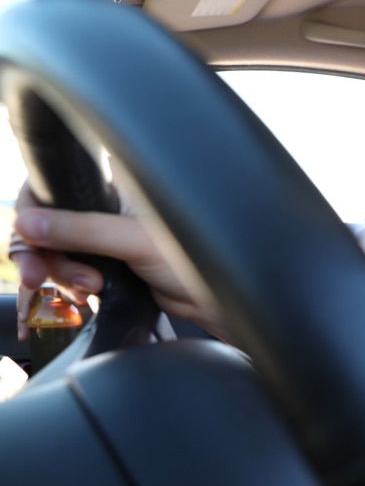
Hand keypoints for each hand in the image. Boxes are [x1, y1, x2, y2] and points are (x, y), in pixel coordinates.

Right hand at [9, 182, 221, 339]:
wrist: (214, 301)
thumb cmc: (196, 261)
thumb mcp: (134, 241)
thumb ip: (82, 231)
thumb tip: (29, 224)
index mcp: (116, 183)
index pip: (53, 184)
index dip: (33, 210)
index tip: (29, 238)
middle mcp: (107, 204)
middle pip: (47, 221)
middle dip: (41, 252)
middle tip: (38, 276)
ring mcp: (106, 235)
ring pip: (57, 250)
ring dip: (62, 272)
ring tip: (91, 286)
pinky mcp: (109, 263)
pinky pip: (72, 270)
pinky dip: (71, 283)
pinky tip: (88, 294)